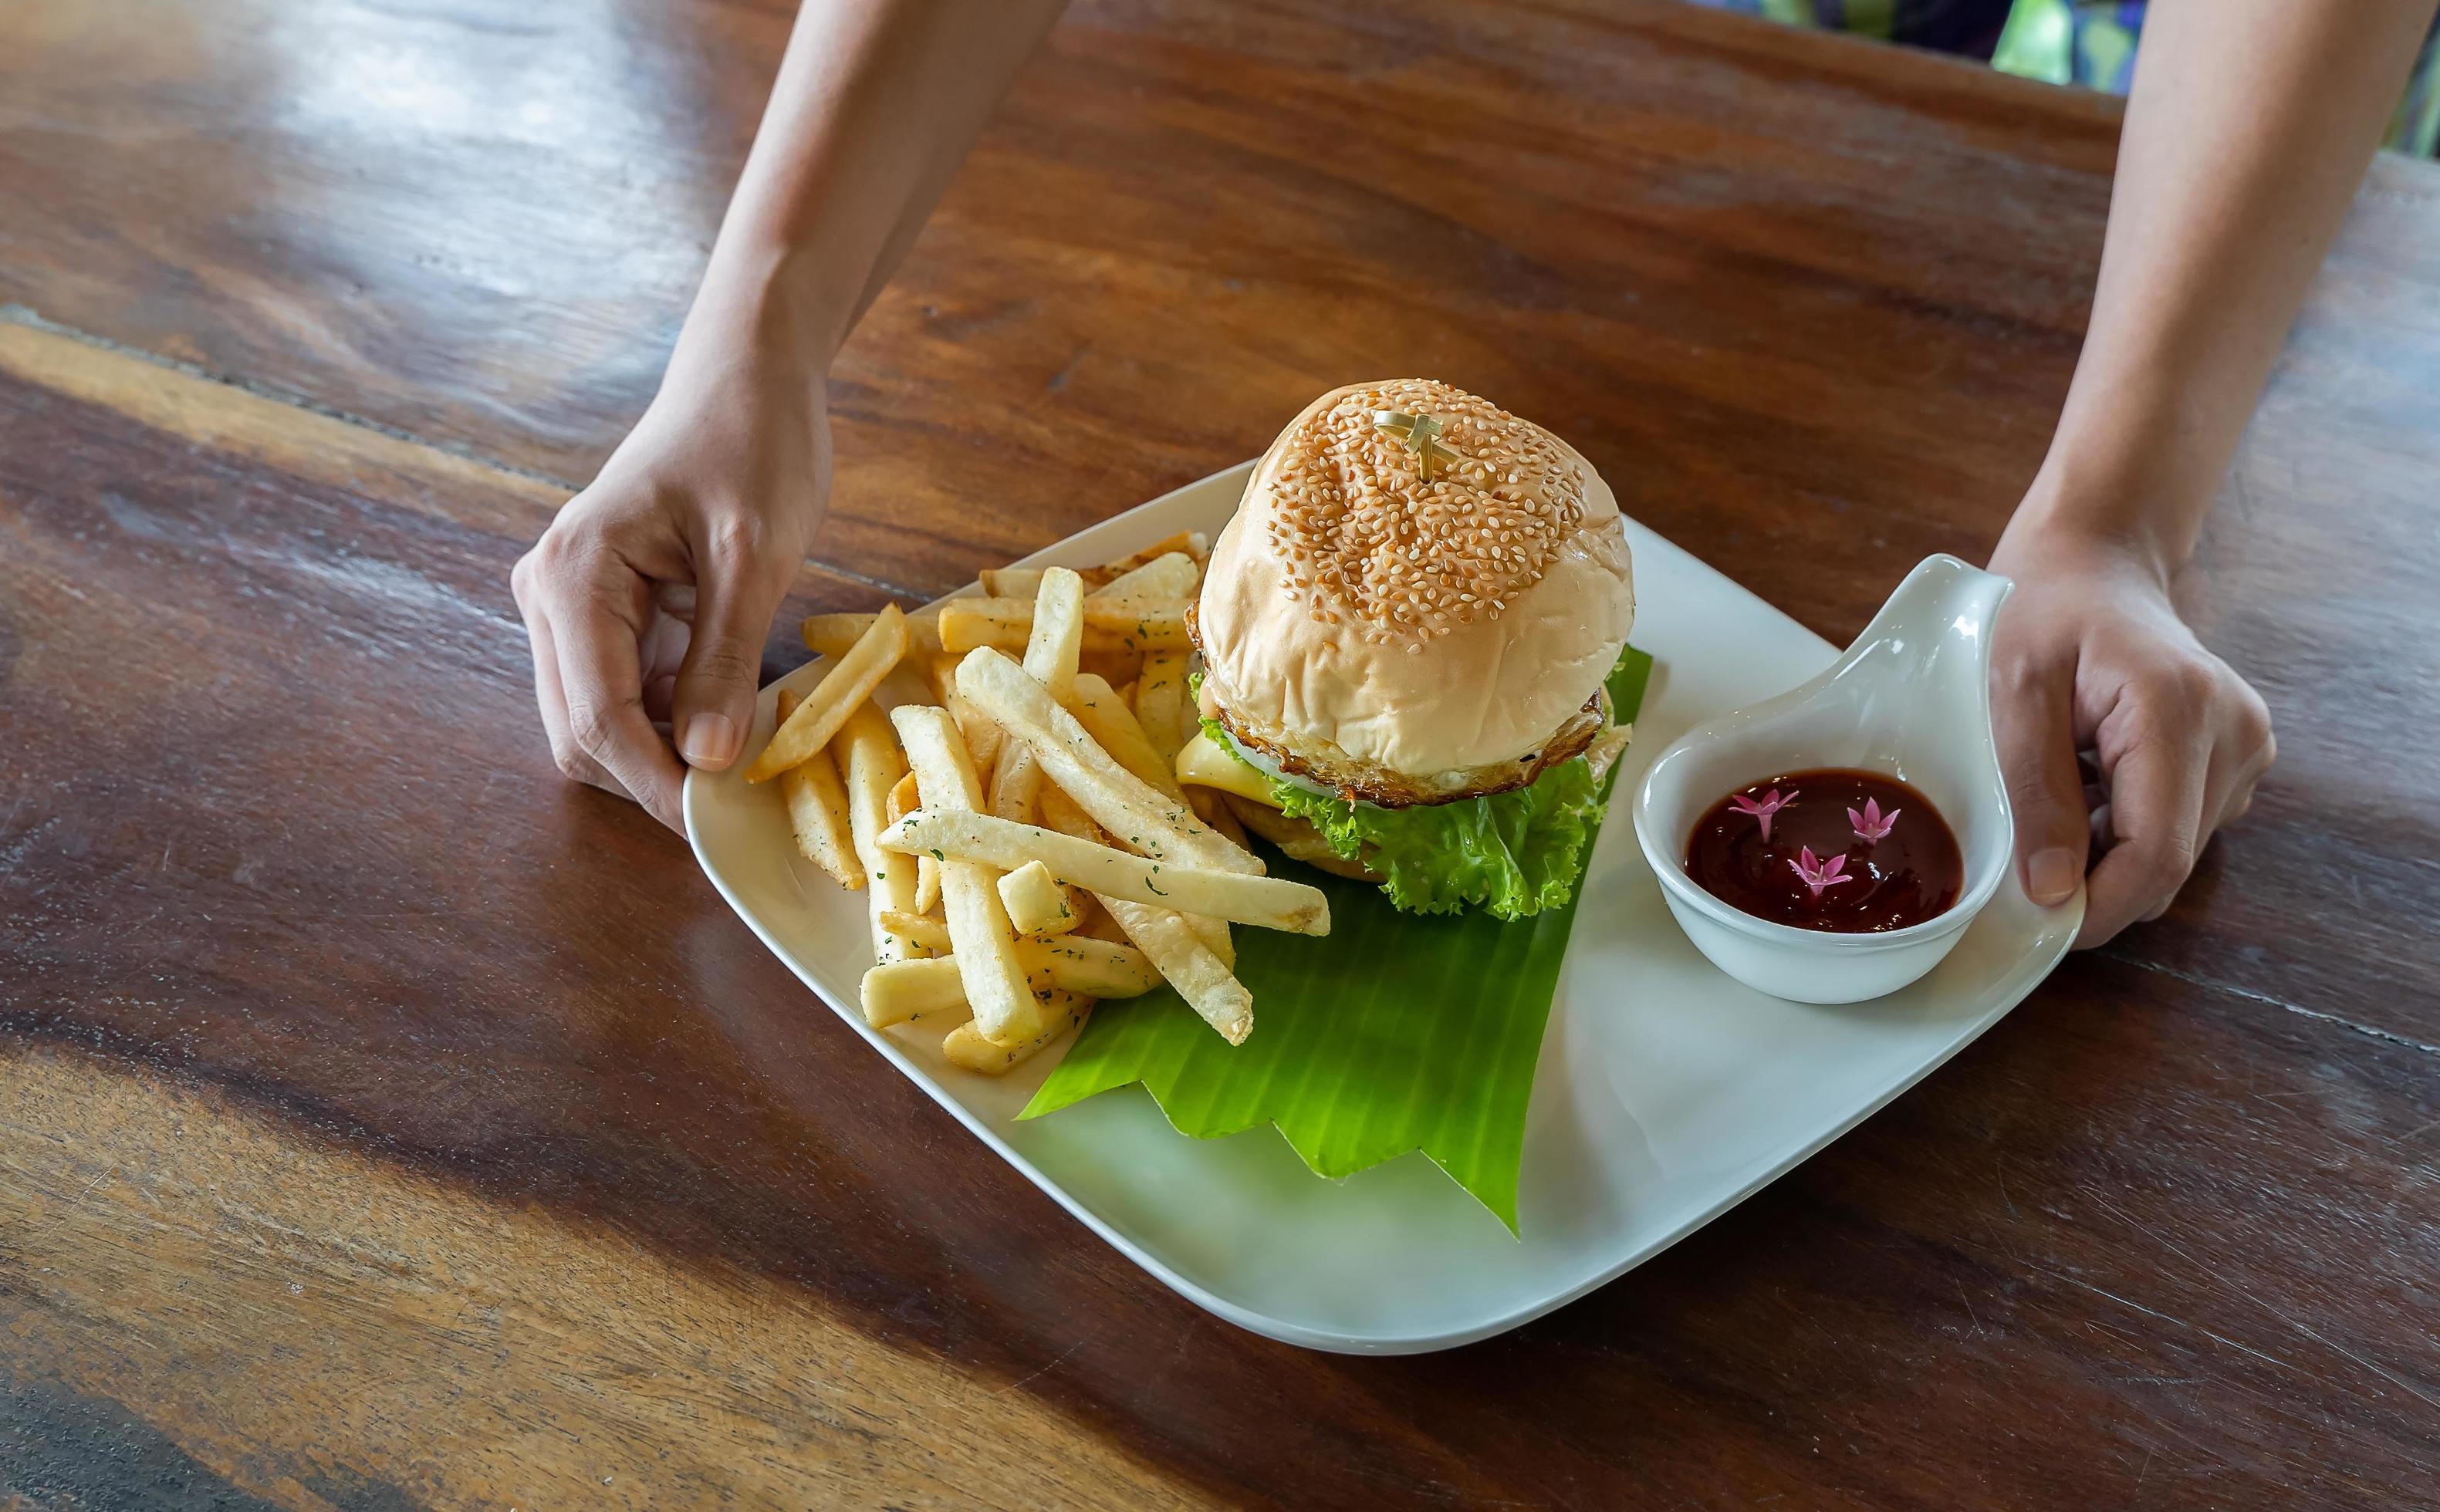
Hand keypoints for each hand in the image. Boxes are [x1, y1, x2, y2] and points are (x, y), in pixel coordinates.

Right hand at [512, 351, 829, 831]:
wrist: (744, 380)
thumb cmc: (753, 444)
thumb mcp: (754, 553)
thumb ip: (725, 658)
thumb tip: (707, 763)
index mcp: (571, 576)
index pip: (597, 720)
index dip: (657, 785)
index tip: (720, 826)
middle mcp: (547, 595)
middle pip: (583, 735)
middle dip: (655, 777)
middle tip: (742, 802)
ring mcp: (566, 606)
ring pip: (597, 723)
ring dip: (663, 753)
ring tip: (745, 755)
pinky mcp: (599, 613)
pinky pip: (623, 693)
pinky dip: (671, 719)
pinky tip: (729, 715)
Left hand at [1987, 522, 2274, 946]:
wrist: (2092, 566)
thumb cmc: (2042, 614)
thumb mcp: (2011, 693)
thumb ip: (2033, 792)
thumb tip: (2053, 892)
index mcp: (2179, 710)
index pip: (2158, 854)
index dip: (2100, 907)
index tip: (2037, 924)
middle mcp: (2235, 733)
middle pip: (2169, 864)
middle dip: (2096, 884)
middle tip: (2024, 856)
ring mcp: (2246, 747)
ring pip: (2175, 854)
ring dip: (2107, 853)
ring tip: (2059, 791)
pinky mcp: (2239, 758)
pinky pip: (2180, 828)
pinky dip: (2126, 829)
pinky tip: (2092, 784)